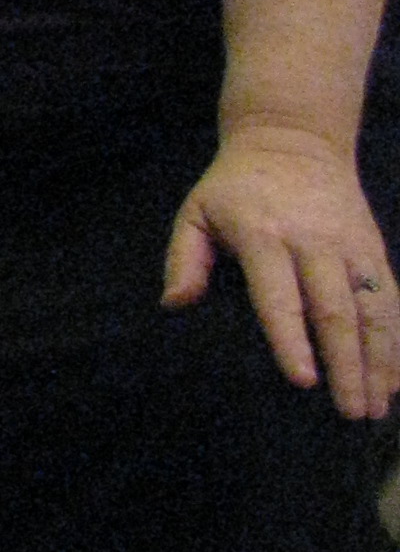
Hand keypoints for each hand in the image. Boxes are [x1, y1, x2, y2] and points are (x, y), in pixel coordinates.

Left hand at [165, 121, 399, 417]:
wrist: (293, 138)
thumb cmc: (234, 186)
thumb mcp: (196, 210)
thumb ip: (184, 258)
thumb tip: (174, 304)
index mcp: (263, 235)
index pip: (279, 296)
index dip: (291, 339)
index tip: (302, 381)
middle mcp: (313, 243)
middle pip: (335, 311)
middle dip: (345, 366)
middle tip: (350, 413)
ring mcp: (351, 248)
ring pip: (374, 312)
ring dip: (379, 363)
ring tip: (378, 408)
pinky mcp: (375, 250)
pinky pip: (393, 302)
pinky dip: (398, 344)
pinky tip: (398, 381)